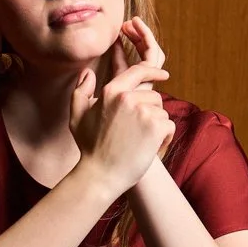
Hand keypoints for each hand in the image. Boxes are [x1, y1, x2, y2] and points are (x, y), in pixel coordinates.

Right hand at [68, 16, 172, 196]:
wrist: (101, 175)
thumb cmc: (89, 147)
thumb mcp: (77, 116)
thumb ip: (81, 90)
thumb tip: (87, 72)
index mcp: (112, 91)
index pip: (139, 72)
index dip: (154, 71)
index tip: (164, 75)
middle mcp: (127, 98)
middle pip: (154, 96)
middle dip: (151, 113)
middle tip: (136, 133)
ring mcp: (143, 112)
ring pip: (162, 113)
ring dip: (157, 127)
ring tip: (140, 142)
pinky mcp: (155, 127)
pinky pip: (169, 126)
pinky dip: (164, 139)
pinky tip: (150, 149)